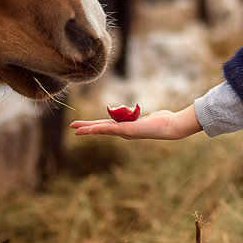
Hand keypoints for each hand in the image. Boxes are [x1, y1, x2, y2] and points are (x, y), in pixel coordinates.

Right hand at [70, 106, 202, 139]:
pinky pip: (110, 129)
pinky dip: (99, 129)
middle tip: (73, 129)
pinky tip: (90, 130)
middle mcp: (123, 131)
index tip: (83, 127)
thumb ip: (136, 114)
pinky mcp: (128, 130)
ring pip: (102, 129)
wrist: (170, 127)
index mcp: (125, 128)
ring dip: (88, 129)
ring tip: (76, 130)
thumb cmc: (161, 121)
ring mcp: (125, 132)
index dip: (94, 126)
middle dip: (86, 129)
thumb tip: (134, 111)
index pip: (106, 126)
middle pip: (100, 129)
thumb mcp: (145, 116)